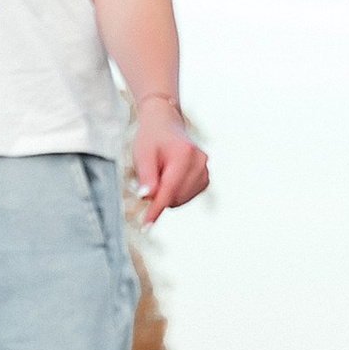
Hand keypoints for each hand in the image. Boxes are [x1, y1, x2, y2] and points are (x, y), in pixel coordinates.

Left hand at [133, 98, 208, 221]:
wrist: (165, 123)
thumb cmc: (151, 138)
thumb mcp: (143, 154)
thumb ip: (146, 176)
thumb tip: (147, 197)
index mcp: (184, 155)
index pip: (169, 190)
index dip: (156, 209)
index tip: (146, 226)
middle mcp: (200, 162)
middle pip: (176, 197)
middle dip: (159, 196)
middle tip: (148, 178)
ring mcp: (205, 170)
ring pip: (182, 199)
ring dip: (167, 195)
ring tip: (160, 173)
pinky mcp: (205, 177)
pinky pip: (188, 196)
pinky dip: (176, 194)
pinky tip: (170, 178)